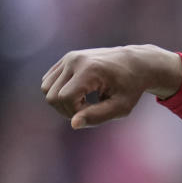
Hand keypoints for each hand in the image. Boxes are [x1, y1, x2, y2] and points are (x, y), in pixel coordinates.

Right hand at [41, 44, 181, 129]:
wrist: (135, 64)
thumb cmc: (130, 87)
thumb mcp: (121, 107)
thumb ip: (98, 117)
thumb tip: (73, 124)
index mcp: (89, 70)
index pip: (65, 98)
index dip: (75, 113)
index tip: (95, 111)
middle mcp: (74, 60)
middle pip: (51, 95)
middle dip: (68, 110)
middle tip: (91, 110)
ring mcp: (68, 58)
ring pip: (46, 88)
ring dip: (62, 102)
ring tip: (85, 103)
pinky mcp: (65, 59)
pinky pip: (49, 82)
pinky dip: (60, 93)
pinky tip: (80, 95)